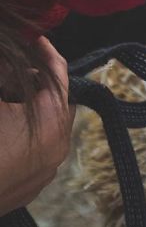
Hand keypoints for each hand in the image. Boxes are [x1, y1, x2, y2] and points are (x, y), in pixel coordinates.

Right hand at [0, 39, 75, 214]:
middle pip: (54, 99)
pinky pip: (34, 151)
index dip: (44, 50)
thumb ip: (4, 70)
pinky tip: (1, 131)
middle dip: (34, 82)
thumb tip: (9, 60)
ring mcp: (44, 171)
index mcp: (53, 117)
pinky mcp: (27, 189)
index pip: (58, 71)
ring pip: (45, 125)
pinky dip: (22, 135)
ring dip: (27, 109)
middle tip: (10, 74)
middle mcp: (58, 145)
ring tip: (4, 101)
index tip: (33, 38)